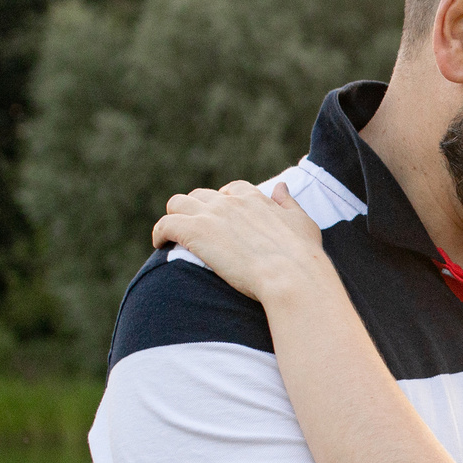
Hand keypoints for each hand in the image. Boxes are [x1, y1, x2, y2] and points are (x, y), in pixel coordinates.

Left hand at [152, 181, 327, 303]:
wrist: (290, 276)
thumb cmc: (302, 256)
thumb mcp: (302, 222)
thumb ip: (288, 203)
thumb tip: (280, 186)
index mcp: (255, 198)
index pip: (232, 190)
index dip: (224, 201)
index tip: (221, 216)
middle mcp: (230, 201)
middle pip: (201, 195)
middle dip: (196, 209)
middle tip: (194, 230)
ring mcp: (211, 215)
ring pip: (177, 204)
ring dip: (174, 217)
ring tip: (171, 235)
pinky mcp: (195, 232)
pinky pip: (165, 224)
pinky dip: (160, 232)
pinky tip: (160, 244)